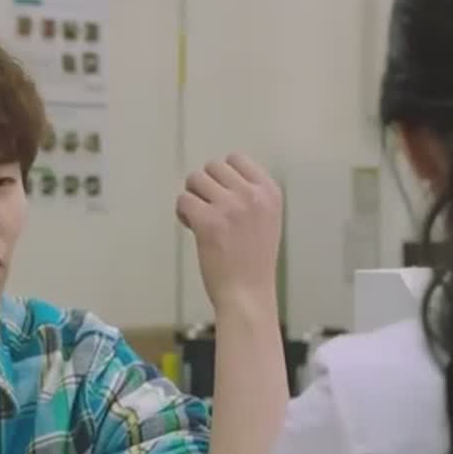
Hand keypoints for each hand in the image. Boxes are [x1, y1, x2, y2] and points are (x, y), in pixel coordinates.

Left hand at [176, 153, 283, 312]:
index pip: (236, 159)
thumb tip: (219, 177)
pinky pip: (183, 200)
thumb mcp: (266, 220)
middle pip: (212, 167)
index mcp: (269, 192)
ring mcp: (230, 206)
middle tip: (209, 211)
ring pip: (194, 180)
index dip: (222, 177)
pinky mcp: (208, 221)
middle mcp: (252, 195)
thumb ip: (250, 196)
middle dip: (205, 187)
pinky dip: (182, 213)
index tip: (223, 198)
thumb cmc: (254, 262)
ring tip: (200, 220)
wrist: (248, 294)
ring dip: (193, 198)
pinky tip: (192, 228)